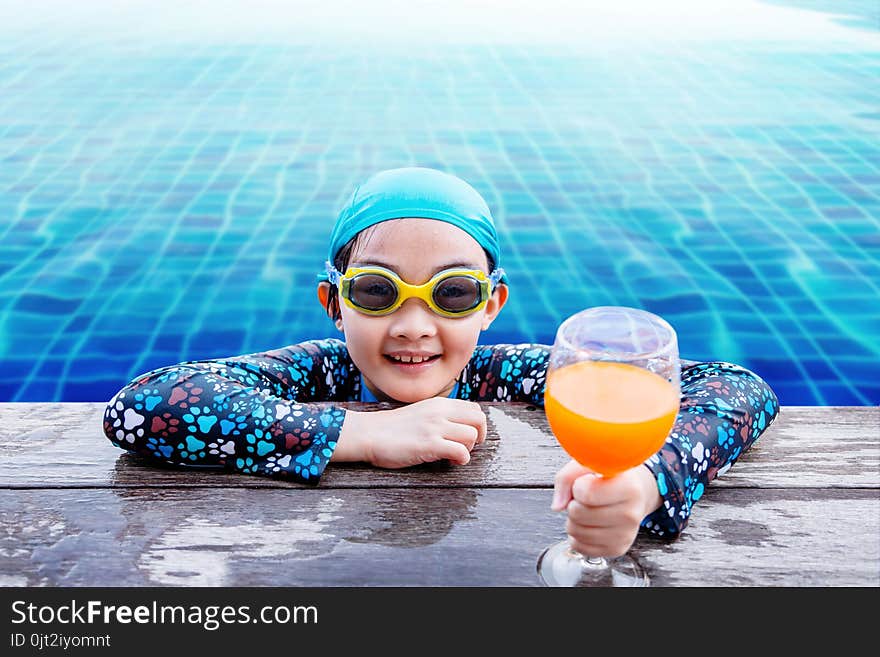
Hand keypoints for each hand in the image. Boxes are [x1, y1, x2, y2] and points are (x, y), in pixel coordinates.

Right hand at [332, 397, 486, 467]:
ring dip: (468, 449)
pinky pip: (461, 452)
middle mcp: (440, 412)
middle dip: (479, 436)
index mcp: (439, 404)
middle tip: (466, 447)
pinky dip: (460, 460)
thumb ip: (439, 415)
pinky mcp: (429, 445)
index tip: (464, 436)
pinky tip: (448, 461)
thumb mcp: (421, 412)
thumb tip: (458, 426)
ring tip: (452, 455)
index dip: (475, 425)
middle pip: (479, 419)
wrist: (369, 433)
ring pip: (472, 436)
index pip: (474, 408)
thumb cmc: (392, 428)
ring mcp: (435, 428)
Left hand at [551, 460, 662, 557]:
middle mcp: (631, 514)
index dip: (578, 486)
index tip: (587, 482)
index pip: (586, 494)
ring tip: (589, 508)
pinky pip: (579, 546)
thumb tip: (558, 506)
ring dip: (574, 519)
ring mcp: (625, 535)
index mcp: (629, 487)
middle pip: (577, 514)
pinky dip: (578, 535)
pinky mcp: (616, 549)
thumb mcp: (589, 463)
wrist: (634, 492)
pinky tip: (590, 523)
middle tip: (587, 497)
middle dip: (574, 503)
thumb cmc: (608, 476)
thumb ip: (566, 477)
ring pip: (576, 532)